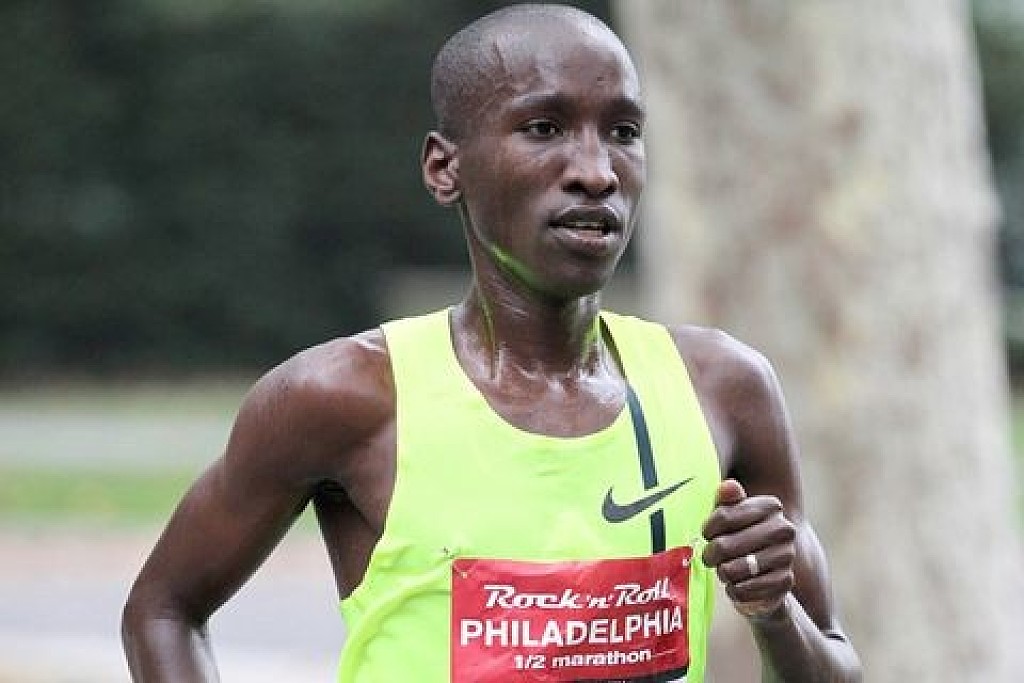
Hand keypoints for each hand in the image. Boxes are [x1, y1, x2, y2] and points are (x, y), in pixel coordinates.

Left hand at [701, 479, 795, 619]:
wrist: (764, 576)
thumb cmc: (740, 539)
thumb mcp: (730, 517)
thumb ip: (726, 501)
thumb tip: (728, 485)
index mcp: (770, 506)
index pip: (724, 515)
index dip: (708, 529)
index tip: (707, 534)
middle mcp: (784, 529)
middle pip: (725, 545)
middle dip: (712, 555)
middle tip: (711, 557)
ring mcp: (787, 556)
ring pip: (734, 569)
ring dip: (724, 573)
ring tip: (726, 570)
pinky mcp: (785, 582)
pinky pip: (745, 589)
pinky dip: (735, 590)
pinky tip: (737, 585)